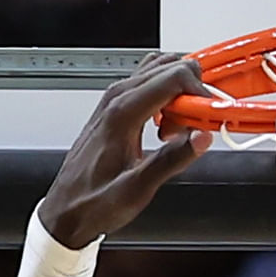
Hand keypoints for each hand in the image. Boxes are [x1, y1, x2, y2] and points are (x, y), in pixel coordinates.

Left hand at [39, 54, 211, 249]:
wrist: (67, 208)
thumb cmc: (95, 200)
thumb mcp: (138, 189)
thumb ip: (172, 160)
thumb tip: (201, 138)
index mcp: (122, 113)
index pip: (173, 77)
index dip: (200, 94)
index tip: (208, 117)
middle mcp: (117, 98)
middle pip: (170, 67)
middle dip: (193, 93)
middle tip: (194, 127)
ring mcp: (115, 99)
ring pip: (160, 71)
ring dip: (180, 93)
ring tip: (180, 128)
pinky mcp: (116, 106)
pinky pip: (150, 84)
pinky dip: (167, 98)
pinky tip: (167, 127)